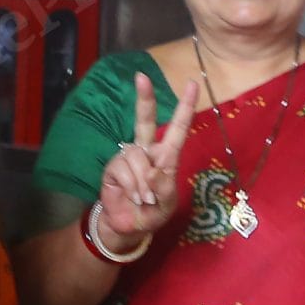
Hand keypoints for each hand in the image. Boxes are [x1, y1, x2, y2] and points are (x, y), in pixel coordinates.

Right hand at [97, 73, 203, 248]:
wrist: (128, 227)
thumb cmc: (152, 212)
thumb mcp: (167, 203)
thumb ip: (163, 188)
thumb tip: (151, 172)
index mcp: (166, 156)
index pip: (177, 128)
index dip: (184, 107)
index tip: (191, 84)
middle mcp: (146, 151)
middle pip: (144, 120)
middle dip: (144, 98)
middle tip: (141, 77)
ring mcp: (128, 157)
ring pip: (136, 157)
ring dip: (142, 182)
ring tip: (143, 198)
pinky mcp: (113, 168)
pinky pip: (123, 170)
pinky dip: (131, 186)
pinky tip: (132, 196)